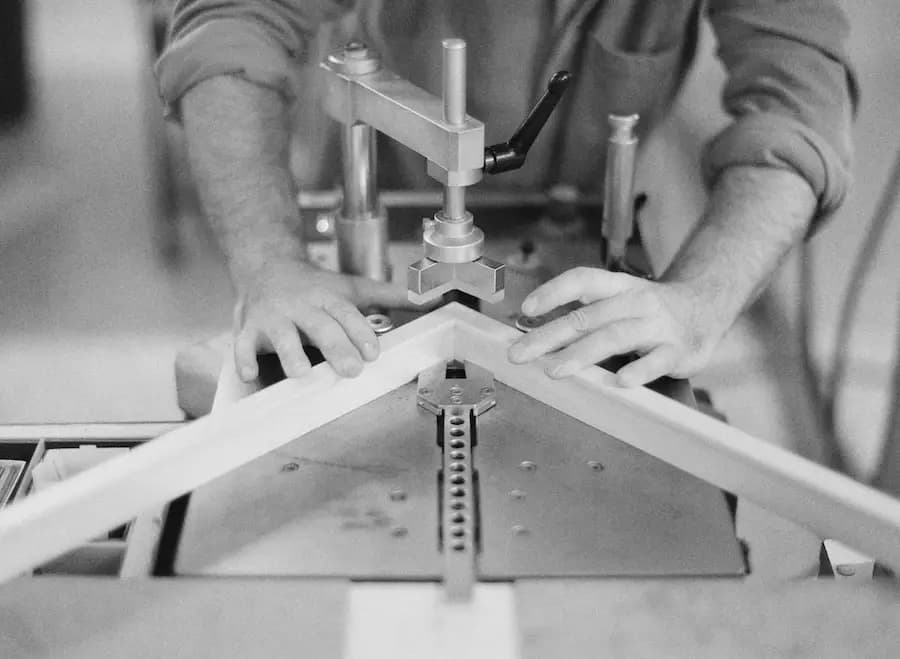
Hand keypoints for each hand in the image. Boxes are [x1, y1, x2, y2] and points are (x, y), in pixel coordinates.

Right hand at [232, 259, 415, 380]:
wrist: (264, 265)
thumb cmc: (313, 286)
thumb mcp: (351, 287)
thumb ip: (389, 296)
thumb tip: (428, 298)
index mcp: (327, 297)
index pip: (346, 314)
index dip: (360, 333)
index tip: (373, 352)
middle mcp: (301, 306)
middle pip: (320, 326)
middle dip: (335, 347)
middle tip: (351, 370)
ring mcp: (274, 317)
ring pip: (281, 335)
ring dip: (290, 353)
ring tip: (300, 373)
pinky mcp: (249, 329)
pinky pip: (243, 345)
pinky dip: (244, 359)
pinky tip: (250, 373)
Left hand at [507, 267, 728, 386]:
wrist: (707, 308)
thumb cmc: (651, 310)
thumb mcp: (620, 299)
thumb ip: (586, 313)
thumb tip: (537, 332)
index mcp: (619, 286)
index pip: (583, 279)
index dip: (553, 291)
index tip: (527, 308)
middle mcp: (636, 302)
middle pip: (589, 316)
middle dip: (550, 335)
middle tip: (520, 354)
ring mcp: (657, 326)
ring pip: (615, 336)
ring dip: (581, 353)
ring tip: (555, 370)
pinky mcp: (677, 351)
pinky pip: (656, 361)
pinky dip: (638, 370)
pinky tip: (620, 381)